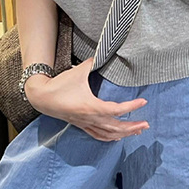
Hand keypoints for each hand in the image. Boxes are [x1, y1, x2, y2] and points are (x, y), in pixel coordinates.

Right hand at [25, 58, 149, 141]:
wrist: (42, 97)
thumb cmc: (60, 84)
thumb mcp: (79, 71)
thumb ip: (94, 62)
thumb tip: (105, 51)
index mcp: (91, 106)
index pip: (116, 110)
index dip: (132, 107)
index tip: (144, 102)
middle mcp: (90, 118)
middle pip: (115, 127)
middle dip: (132, 127)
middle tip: (146, 124)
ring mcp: (85, 124)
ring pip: (108, 134)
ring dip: (124, 134)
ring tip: (137, 132)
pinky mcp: (81, 125)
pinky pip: (98, 135)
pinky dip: (109, 137)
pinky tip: (117, 138)